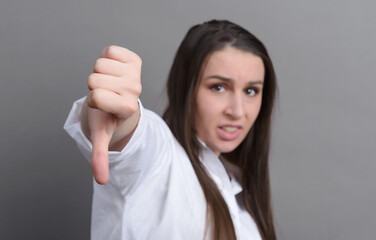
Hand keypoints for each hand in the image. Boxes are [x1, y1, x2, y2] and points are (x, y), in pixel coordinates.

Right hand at [86, 46, 141, 184]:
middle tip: (107, 94)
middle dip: (95, 86)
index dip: (92, 100)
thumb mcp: (103, 134)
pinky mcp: (134, 58)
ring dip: (101, 73)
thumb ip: (101, 156)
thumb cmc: (109, 115)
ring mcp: (136, 73)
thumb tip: (101, 181)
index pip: (95, 97)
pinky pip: (109, 50)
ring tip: (110, 83)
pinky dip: (107, 59)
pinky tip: (115, 70)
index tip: (103, 106)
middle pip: (94, 78)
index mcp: (129, 108)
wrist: (122, 97)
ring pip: (100, 63)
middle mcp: (136, 90)